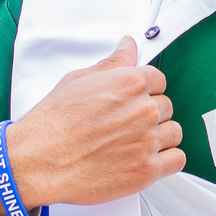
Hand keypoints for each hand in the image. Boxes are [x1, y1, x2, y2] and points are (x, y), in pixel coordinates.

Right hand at [0, 37, 184, 211]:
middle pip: (166, 106)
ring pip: (174, 132)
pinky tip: (147, 159)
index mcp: (130, 83)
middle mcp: (143, 110)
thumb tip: (128, 46)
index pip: (159, 80)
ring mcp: (147, 140)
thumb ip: (111, 64)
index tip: (134, 101)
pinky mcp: (146, 169)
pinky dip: (166, 160)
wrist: (38, 160)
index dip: (146, 91)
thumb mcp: (78, 80)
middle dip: (150, 114)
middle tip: (126, 125)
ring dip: (160, 137)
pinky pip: (177, 160)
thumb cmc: (53, 123)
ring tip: (135, 143)